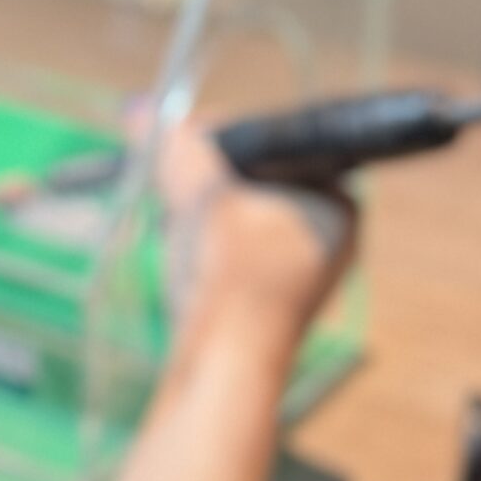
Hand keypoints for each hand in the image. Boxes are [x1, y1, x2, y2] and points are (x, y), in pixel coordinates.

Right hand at [157, 120, 355, 369]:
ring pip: (235, 217)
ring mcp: (300, 272)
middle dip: (203, 181)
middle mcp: (329, 236)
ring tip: (178, 227)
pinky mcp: (268, 300)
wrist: (226, 370)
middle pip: (250, 181)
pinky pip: (229, 250)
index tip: (182, 147)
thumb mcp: (204, 197)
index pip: (272, 146)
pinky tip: (182, 256)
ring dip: (197, 214)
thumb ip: (177, 148)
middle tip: (174, 188)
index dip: (220, 140)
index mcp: (338, 203)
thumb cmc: (232, 279)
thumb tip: (141, 110)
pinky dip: (201, 246)